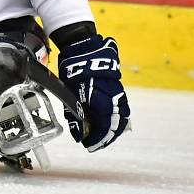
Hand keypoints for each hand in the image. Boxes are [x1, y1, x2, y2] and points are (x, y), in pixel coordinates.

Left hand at [58, 35, 129, 151]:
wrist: (81, 47)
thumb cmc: (73, 71)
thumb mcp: (70, 96)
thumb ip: (76, 117)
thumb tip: (79, 135)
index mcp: (102, 100)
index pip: (106, 128)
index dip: (98, 139)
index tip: (89, 145)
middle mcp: (114, 97)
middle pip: (118, 124)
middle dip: (108, 136)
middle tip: (96, 142)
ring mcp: (118, 91)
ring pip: (123, 115)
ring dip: (113, 127)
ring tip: (101, 134)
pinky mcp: (118, 86)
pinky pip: (121, 106)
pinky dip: (115, 116)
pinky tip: (105, 120)